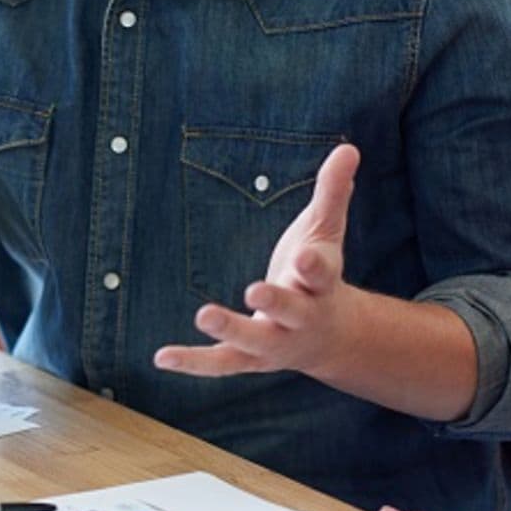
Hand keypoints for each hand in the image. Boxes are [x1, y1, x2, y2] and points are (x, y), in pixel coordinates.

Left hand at [153, 144, 359, 378]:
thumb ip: (332, 192)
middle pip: (291, 311)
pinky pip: (220, 362)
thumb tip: (348, 147)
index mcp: (321, 284)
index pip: (322, 274)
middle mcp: (301, 318)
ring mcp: (275, 342)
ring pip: (253, 340)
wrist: (330, 338)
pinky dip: (193, 361)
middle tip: (255, 291)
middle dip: (275, 302)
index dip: (314, 267)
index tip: (305, 259)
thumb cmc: (318, 274)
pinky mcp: (248, 358)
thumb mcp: (325, 231)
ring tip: (204, 314)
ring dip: (230, 328)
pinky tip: (161, 357)